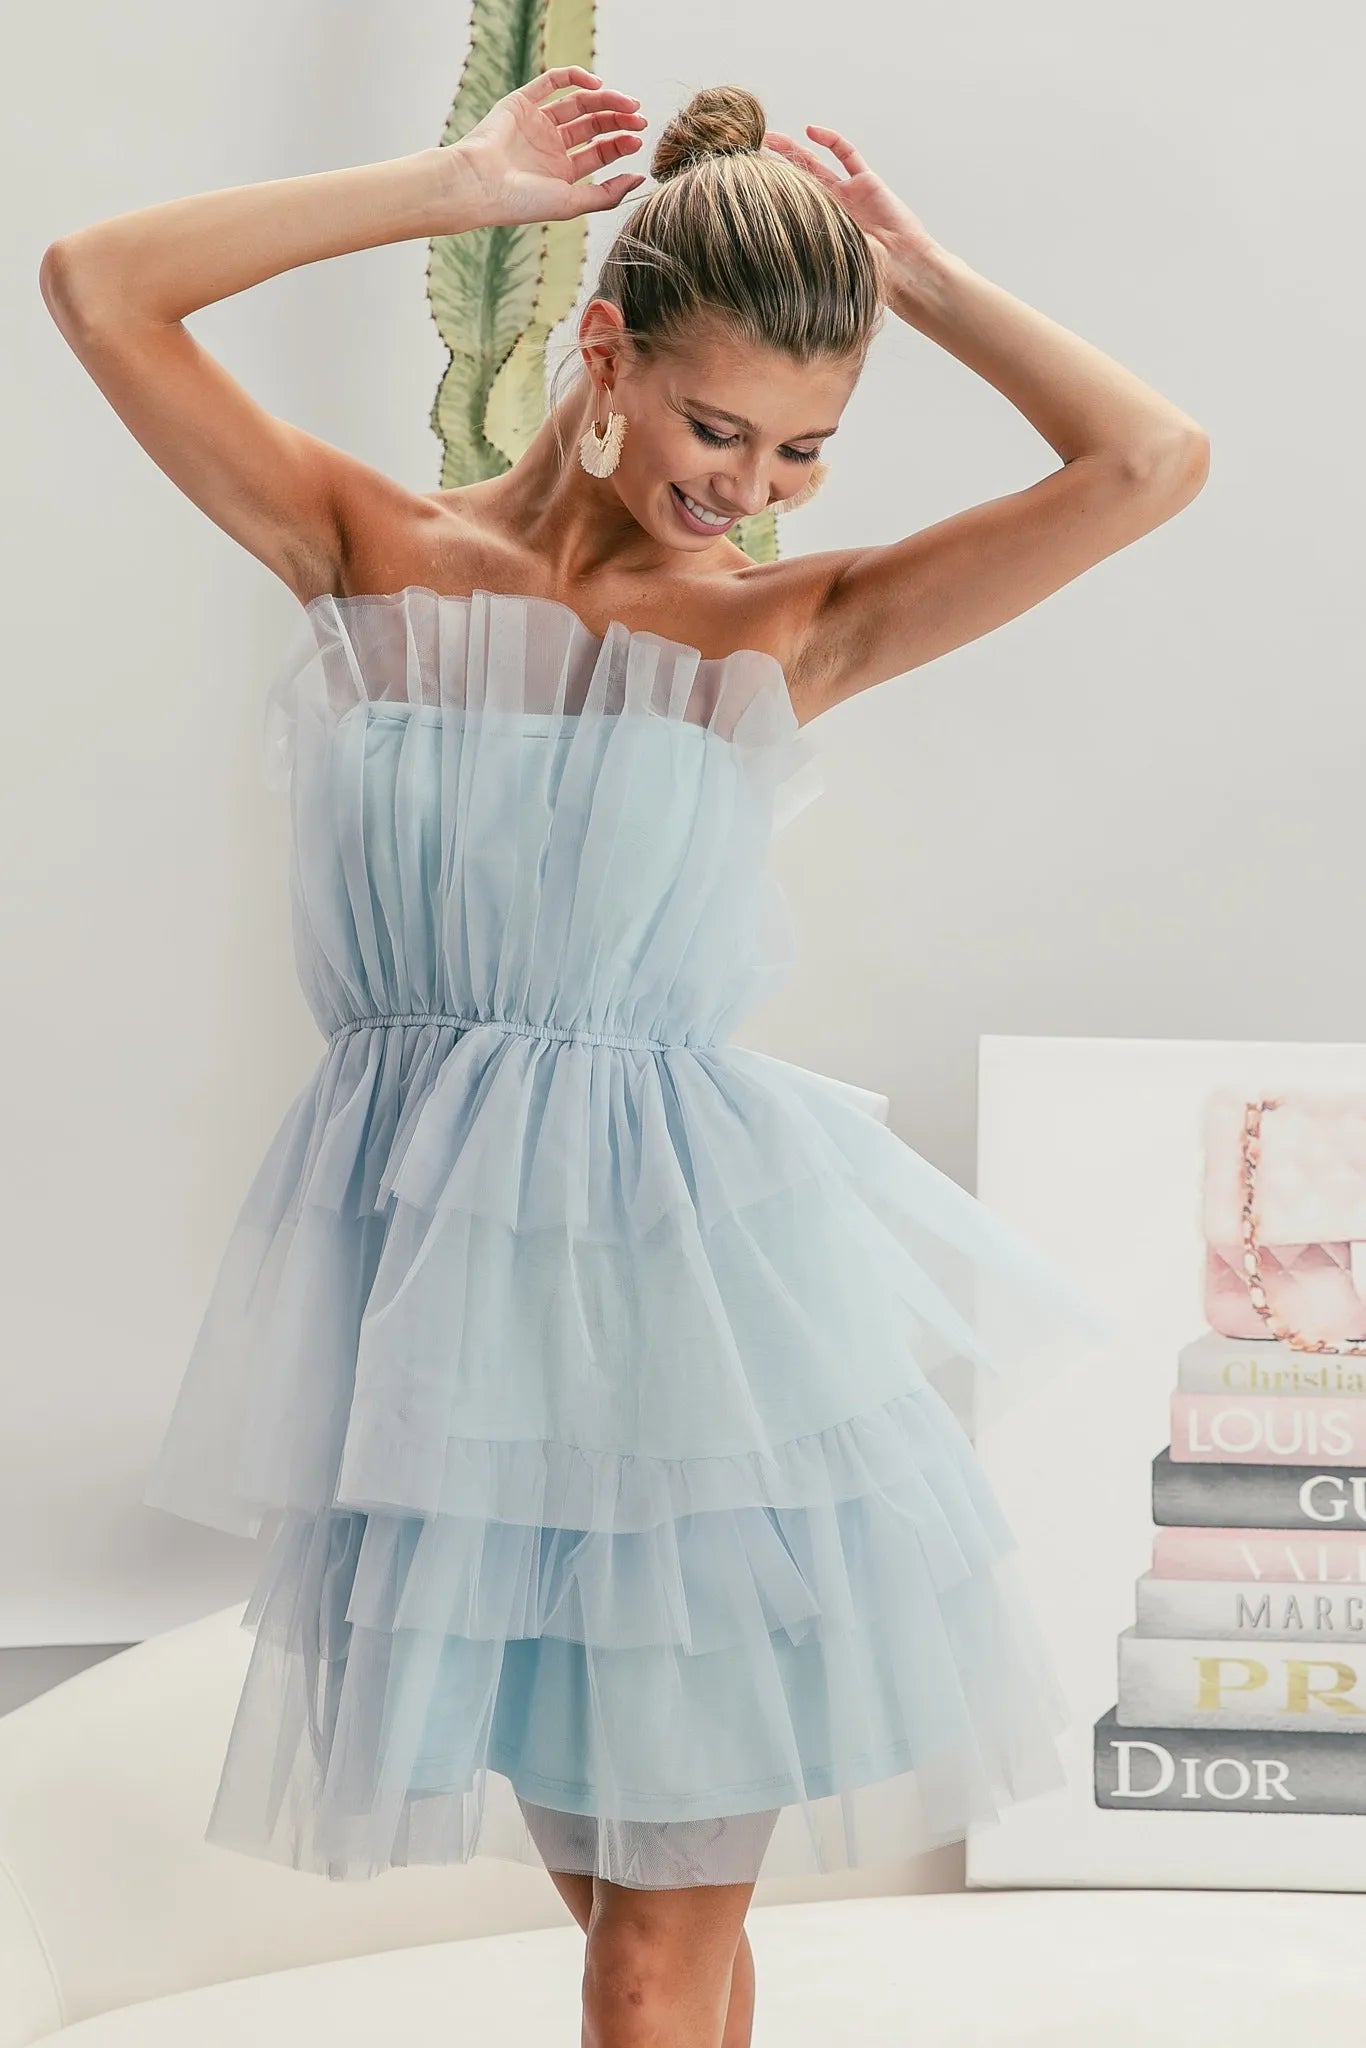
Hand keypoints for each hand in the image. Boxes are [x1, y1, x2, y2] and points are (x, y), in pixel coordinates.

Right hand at [451, 66, 647, 226]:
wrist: (480, 184)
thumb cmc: (522, 202)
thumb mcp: (572, 203)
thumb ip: (607, 194)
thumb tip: (640, 179)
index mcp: (561, 172)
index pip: (599, 152)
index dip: (620, 143)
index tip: (638, 139)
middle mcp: (550, 147)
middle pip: (592, 125)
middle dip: (617, 119)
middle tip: (639, 116)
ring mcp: (536, 123)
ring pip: (578, 103)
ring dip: (604, 99)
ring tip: (626, 103)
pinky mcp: (521, 102)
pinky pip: (551, 82)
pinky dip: (574, 78)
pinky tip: (596, 85)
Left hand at [762, 124, 940, 287]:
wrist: (903, 266)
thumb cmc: (869, 273)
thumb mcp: (827, 263)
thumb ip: (802, 250)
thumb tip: (760, 250)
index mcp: (819, 230)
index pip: (788, 206)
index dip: (769, 194)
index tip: (744, 185)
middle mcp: (832, 210)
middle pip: (797, 182)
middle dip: (774, 167)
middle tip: (748, 154)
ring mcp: (849, 194)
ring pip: (816, 164)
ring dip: (794, 149)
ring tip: (769, 138)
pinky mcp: (866, 181)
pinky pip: (846, 155)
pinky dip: (830, 140)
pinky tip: (810, 131)